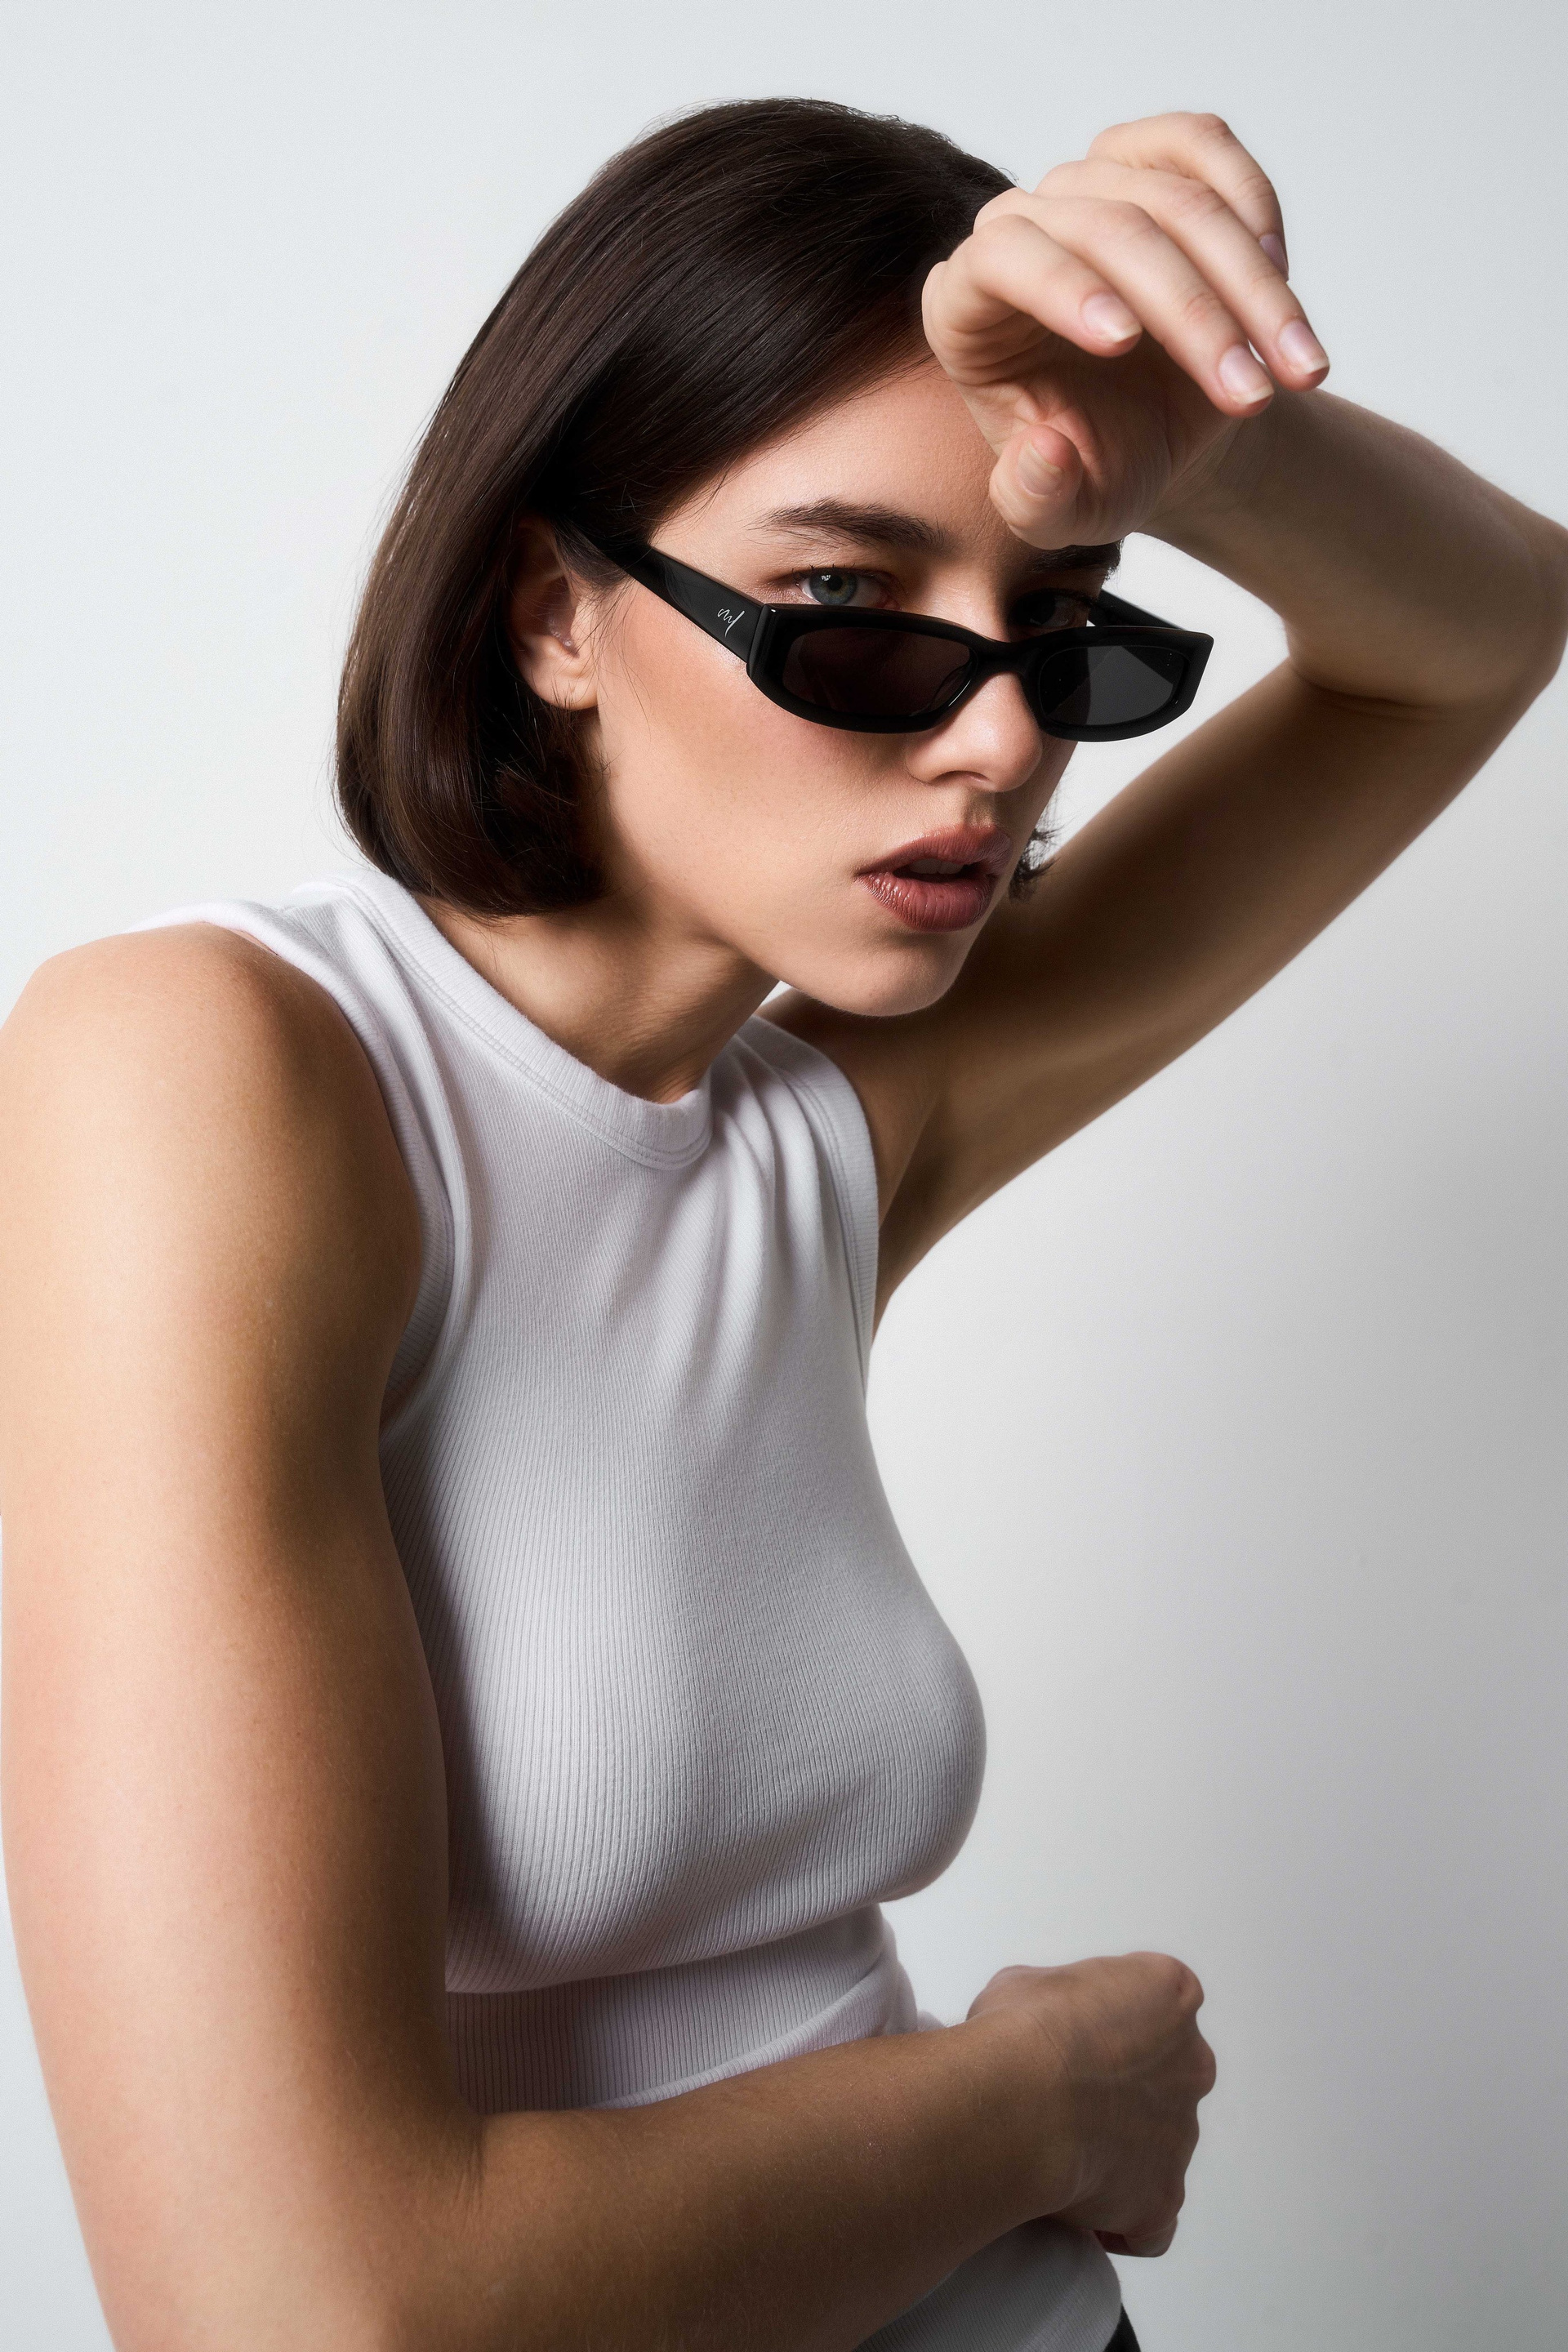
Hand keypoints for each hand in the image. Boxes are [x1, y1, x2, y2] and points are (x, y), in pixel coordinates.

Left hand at [922, 112, 1330, 549]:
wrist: (1153, 430)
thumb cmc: (1096, 466)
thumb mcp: (1062, 512)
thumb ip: (1036, 499)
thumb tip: (1043, 453)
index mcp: (968, 307)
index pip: (999, 260)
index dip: (1061, 287)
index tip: (1124, 341)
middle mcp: (1019, 229)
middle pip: (1107, 231)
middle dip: (1193, 316)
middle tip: (1252, 399)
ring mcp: (1086, 183)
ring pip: (1172, 197)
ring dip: (1249, 285)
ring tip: (1299, 368)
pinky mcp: (1149, 157)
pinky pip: (1201, 144)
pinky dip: (1252, 205)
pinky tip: (1278, 276)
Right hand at [969, 1951, 1216, 2255]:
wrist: (1022, 2101)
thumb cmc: (1022, 2030)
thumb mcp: (1026, 1981)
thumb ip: (1058, 2005)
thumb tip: (1046, 2032)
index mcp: (1169, 1994)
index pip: (1158, 2003)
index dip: (1111, 2022)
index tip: (1073, 2037)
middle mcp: (1191, 2064)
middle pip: (1165, 2077)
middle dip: (1125, 2088)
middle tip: (1068, 2096)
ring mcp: (1182, 2136)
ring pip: (1160, 2147)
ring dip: (1122, 2151)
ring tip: (1060, 2155)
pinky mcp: (1163, 2200)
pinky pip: (1156, 2222)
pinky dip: (1129, 2221)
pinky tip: (1091, 2215)